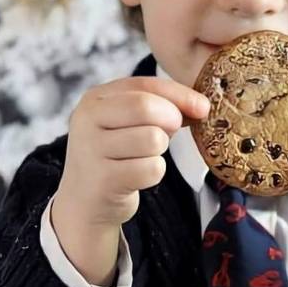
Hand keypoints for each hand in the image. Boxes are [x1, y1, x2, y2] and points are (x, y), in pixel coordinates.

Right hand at [55, 76, 210, 227]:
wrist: (84, 201)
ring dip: (159, 151)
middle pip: (145, 107)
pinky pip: (151, 169)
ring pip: (153, 139)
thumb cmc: (114, 157)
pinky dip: (154, 173)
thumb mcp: (127, 123)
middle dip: (170, 120)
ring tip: (143, 157)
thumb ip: (158, 108)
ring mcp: (92, 150)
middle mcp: (87, 120)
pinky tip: (137, 176)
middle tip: (169, 135)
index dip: (179, 94)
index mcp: (95, 99)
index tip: (203, 107)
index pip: (143, 85)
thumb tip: (200, 106)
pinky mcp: (104, 180)